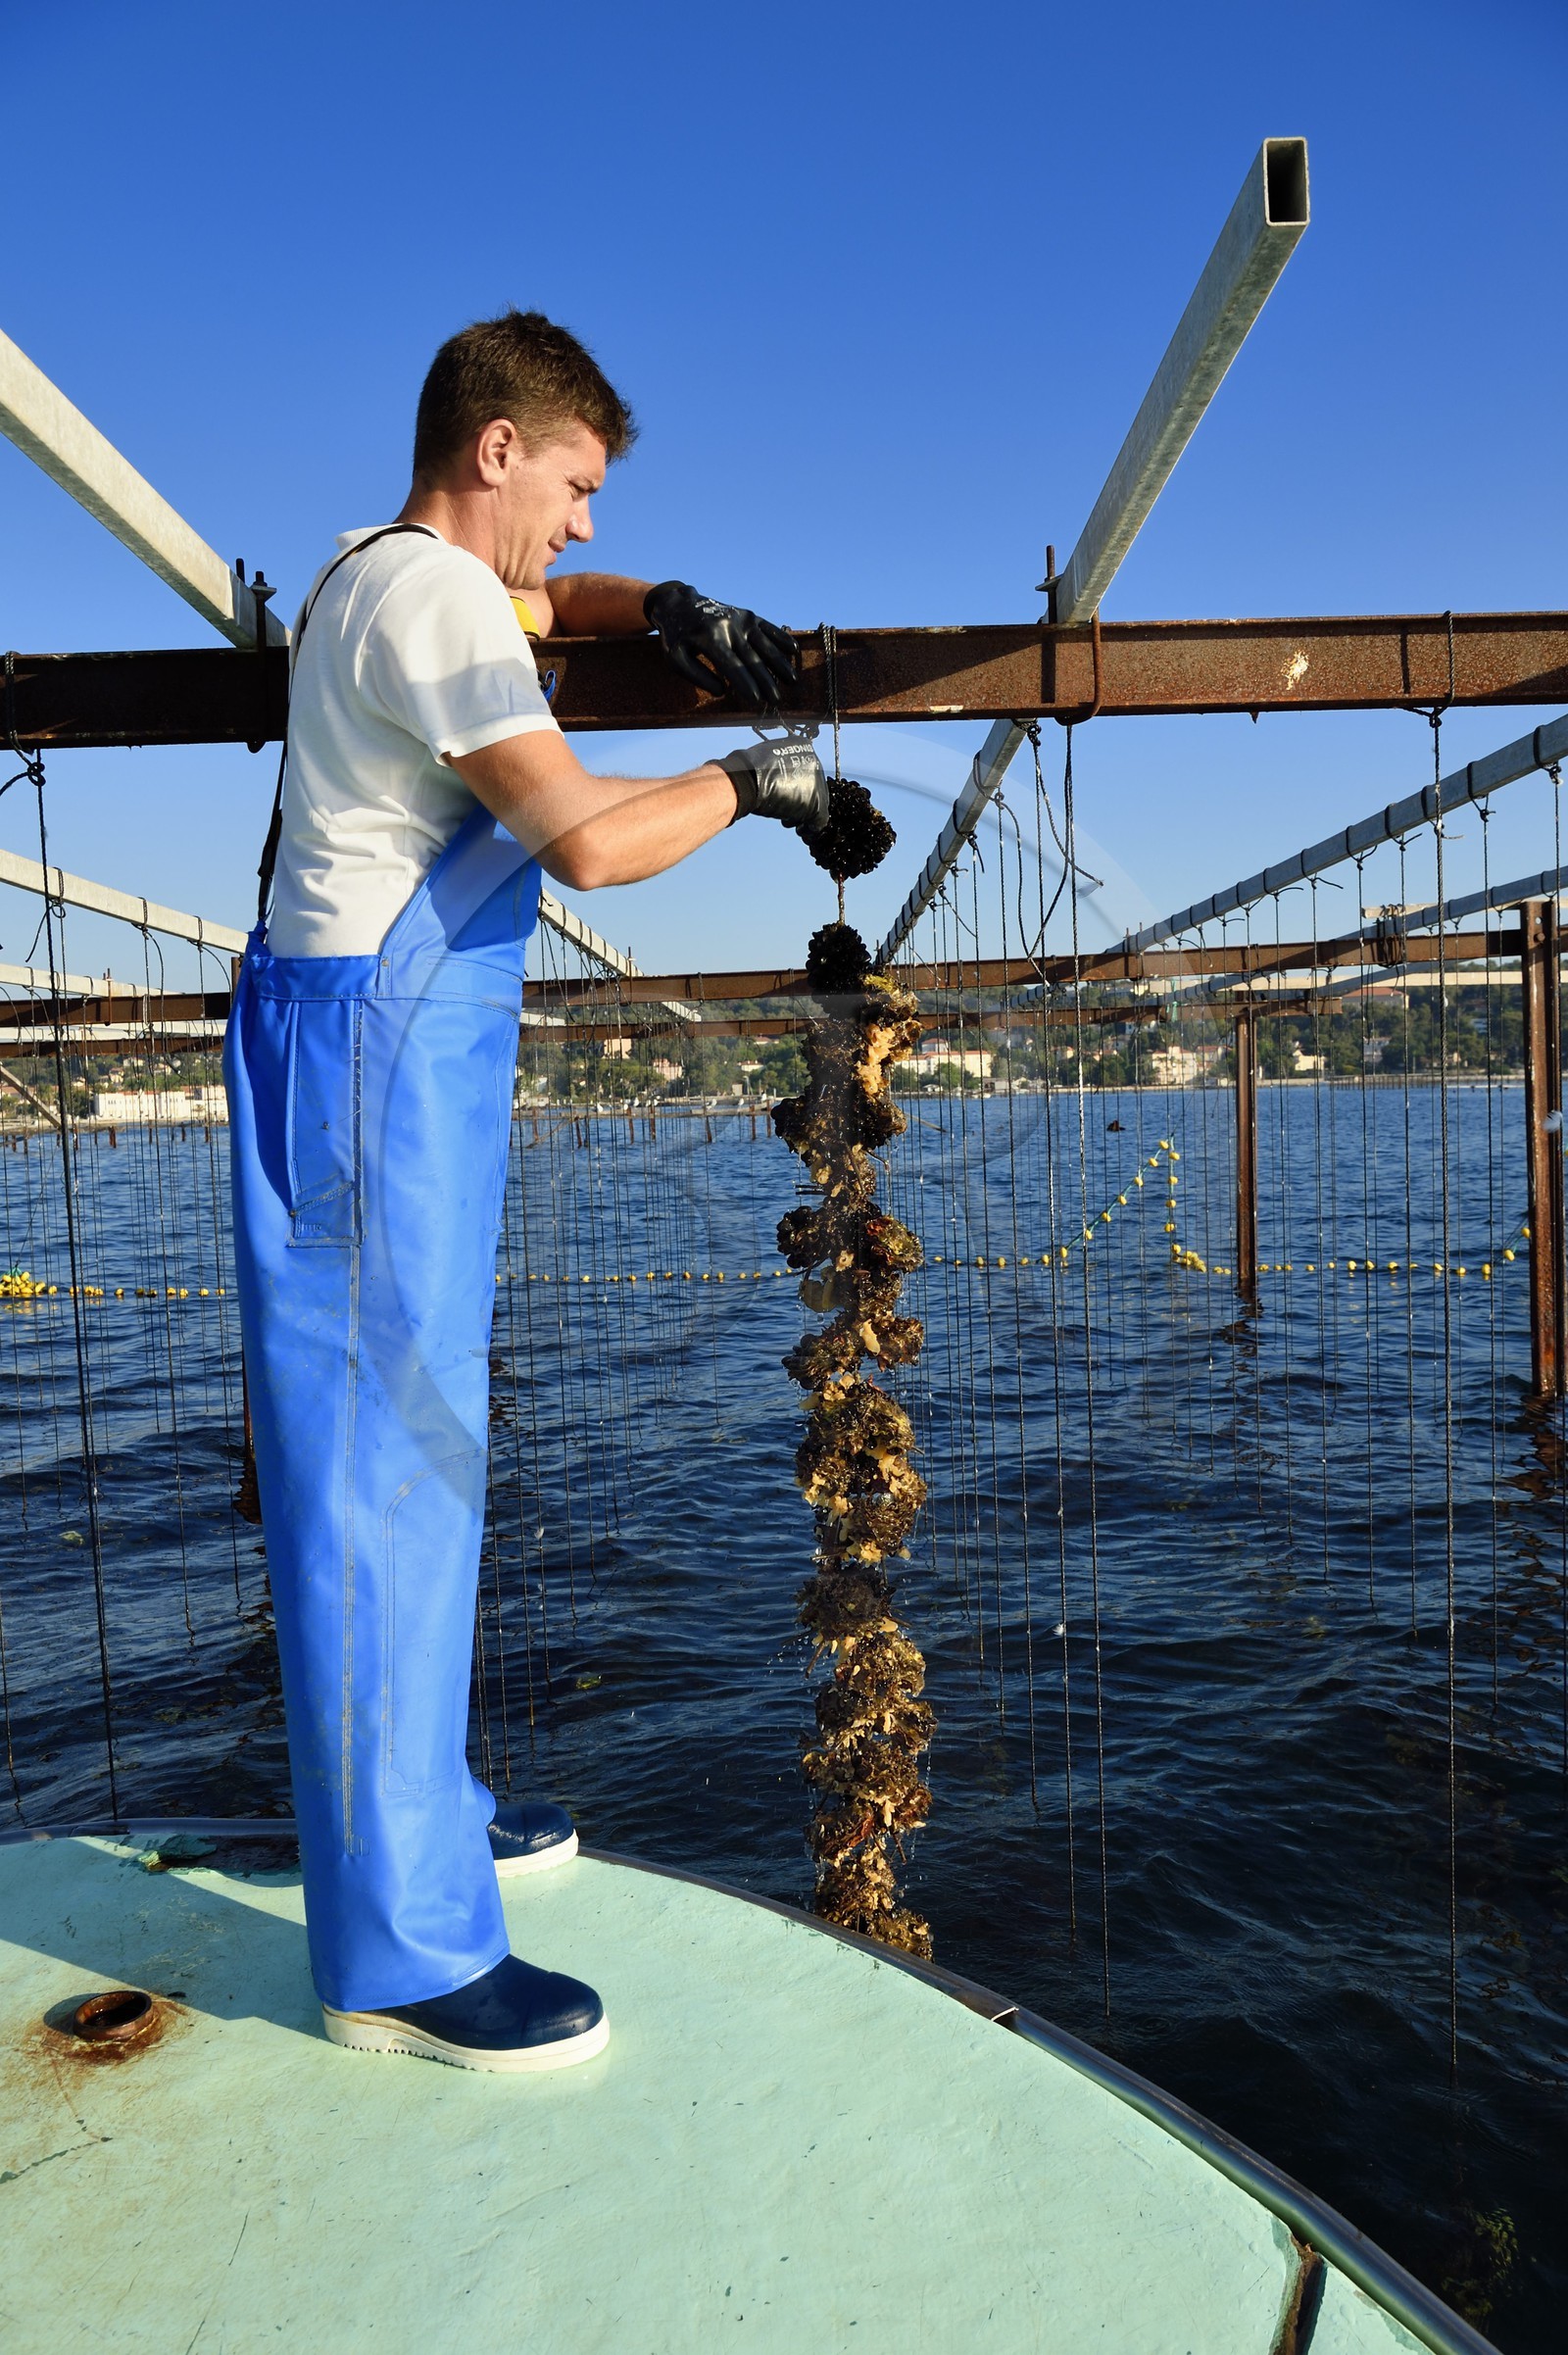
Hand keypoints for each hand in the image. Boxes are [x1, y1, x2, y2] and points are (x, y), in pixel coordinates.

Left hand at [644, 580, 798, 707]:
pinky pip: (767, 627)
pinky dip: (781, 638)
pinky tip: (793, 651)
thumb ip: (696, 675)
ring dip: (779, 663)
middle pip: (751, 658)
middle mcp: (728, 627)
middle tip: (775, 701)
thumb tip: (722, 691)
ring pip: (764, 644)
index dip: (744, 683)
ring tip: (792, 681)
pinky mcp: (747, 615)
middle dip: (765, 681)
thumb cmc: (677, 637)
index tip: (755, 700)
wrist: (680, 603)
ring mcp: (740, 619)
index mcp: (708, 638)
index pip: (731, 665)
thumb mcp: (675, 657)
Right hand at [719, 738, 828, 833]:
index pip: (809, 773)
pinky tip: (801, 831)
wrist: (751, 779)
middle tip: (790, 812)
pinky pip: (819, 821)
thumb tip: (780, 770)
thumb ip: (781, 761)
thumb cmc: (752, 767)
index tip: (791, 797)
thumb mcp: (770, 755)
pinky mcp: (816, 804)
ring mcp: (817, 784)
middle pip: (816, 789)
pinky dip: (810, 829)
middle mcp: (815, 764)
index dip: (800, 788)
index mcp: (805, 747)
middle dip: (803, 803)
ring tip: (788, 819)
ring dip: (803, 815)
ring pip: (817, 805)